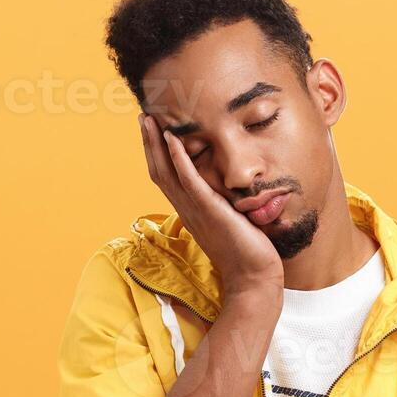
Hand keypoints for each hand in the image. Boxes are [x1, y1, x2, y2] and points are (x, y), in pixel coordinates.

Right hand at [139, 114, 282, 295]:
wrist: (253, 279)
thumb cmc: (247, 253)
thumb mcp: (231, 222)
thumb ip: (224, 205)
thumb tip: (231, 191)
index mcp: (190, 212)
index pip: (166, 178)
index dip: (156, 154)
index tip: (153, 131)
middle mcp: (186, 210)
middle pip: (158, 171)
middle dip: (150, 143)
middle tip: (143, 117)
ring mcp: (195, 210)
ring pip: (166, 173)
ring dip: (156, 144)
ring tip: (149, 120)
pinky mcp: (209, 210)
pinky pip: (189, 181)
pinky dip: (178, 159)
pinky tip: (173, 139)